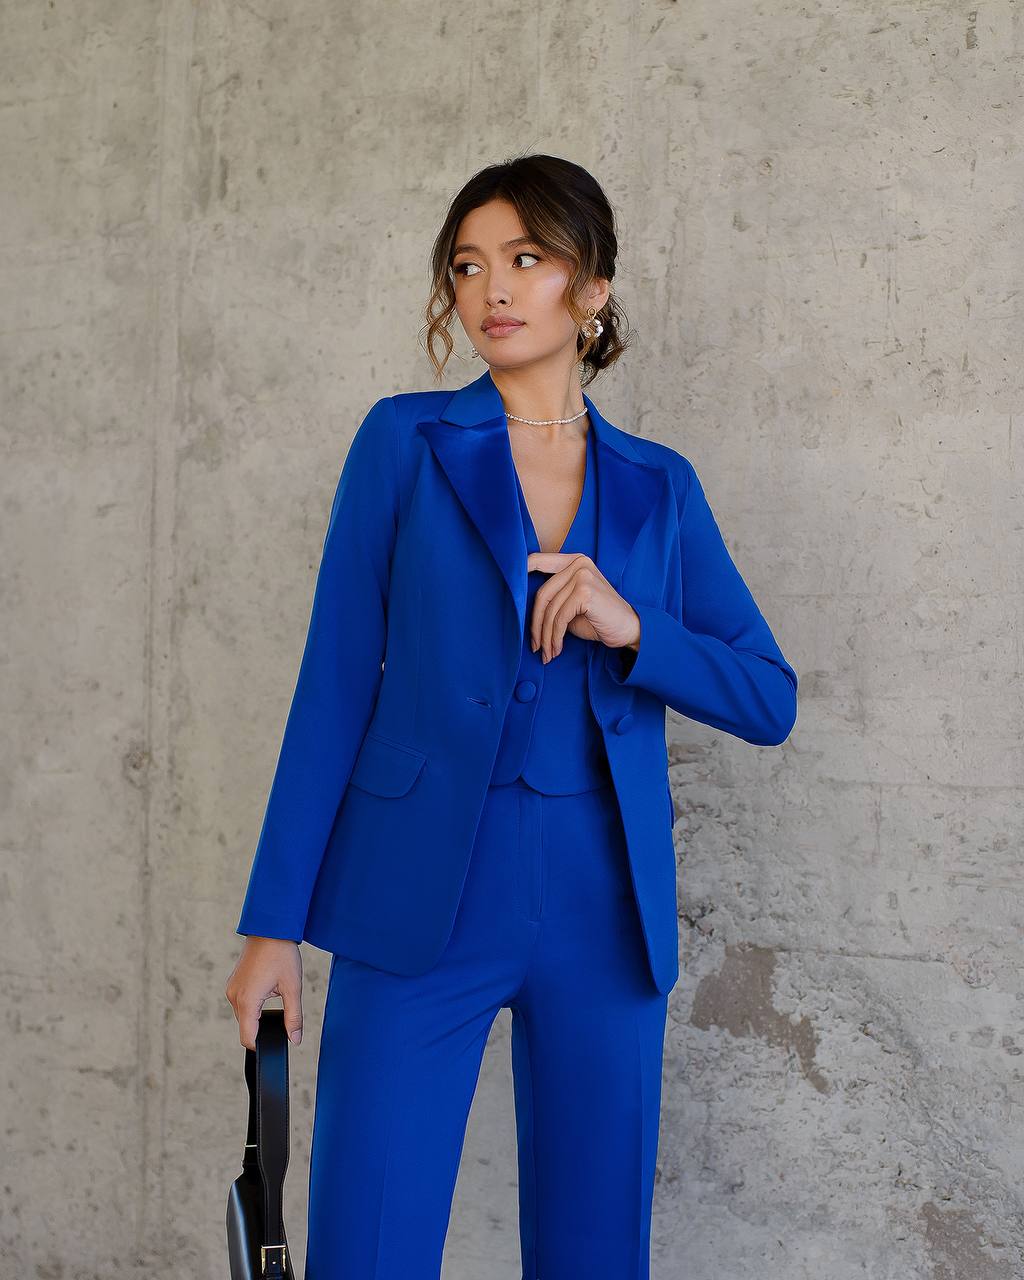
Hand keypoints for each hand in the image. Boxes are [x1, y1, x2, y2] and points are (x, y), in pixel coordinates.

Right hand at [225, 936, 303, 1051]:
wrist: (270, 929)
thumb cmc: (282, 955)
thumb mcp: (293, 988)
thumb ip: (294, 1017)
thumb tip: (295, 1040)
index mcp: (248, 1000)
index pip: (248, 1038)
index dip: (261, 1046)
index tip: (274, 1044)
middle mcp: (234, 996)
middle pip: (247, 1027)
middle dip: (263, 1026)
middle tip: (282, 1008)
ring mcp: (231, 989)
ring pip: (244, 1015)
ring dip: (258, 1013)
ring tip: (274, 992)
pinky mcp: (232, 983)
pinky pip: (242, 1003)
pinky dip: (254, 1003)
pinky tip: (267, 987)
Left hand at [527, 552, 640, 662]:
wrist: (628, 630)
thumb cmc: (598, 619)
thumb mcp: (571, 603)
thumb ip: (553, 597)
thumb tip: (520, 606)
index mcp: (573, 560)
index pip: (538, 560)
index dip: (520, 572)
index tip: (508, 590)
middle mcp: (578, 563)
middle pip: (542, 594)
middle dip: (536, 624)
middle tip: (535, 645)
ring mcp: (582, 575)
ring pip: (549, 610)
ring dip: (545, 636)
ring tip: (547, 652)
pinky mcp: (585, 592)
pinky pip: (559, 619)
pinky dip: (555, 638)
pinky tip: (557, 649)